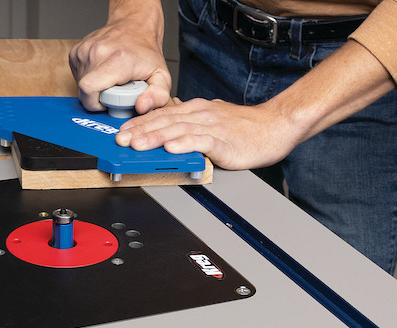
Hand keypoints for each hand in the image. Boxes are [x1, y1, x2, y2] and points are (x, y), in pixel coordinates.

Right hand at [69, 1, 170, 113]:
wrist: (134, 26)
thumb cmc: (145, 54)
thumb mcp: (161, 76)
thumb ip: (158, 96)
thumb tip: (142, 106)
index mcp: (117, 60)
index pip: (89, 89)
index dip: (97, 104)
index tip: (110, 102)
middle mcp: (97, 52)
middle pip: (84, 90)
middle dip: (96, 98)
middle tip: (112, 92)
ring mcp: (84, 50)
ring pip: (79, 84)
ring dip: (93, 89)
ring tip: (109, 80)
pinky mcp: (76, 51)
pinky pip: (77, 76)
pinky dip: (88, 79)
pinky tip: (101, 73)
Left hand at [115, 97, 299, 169]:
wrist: (275, 126)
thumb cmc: (245, 128)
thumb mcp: (212, 120)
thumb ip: (190, 124)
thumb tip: (168, 130)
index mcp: (197, 110)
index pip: (162, 115)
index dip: (140, 123)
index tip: (123, 131)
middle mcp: (201, 114)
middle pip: (165, 121)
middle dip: (141, 130)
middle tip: (122, 139)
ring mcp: (212, 126)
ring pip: (178, 129)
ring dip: (156, 137)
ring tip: (139, 145)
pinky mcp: (224, 141)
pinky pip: (201, 141)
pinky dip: (185, 144)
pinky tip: (171, 148)